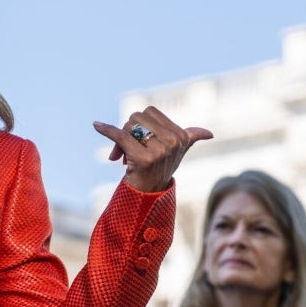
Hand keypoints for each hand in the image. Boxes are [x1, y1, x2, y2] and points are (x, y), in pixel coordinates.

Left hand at [94, 106, 212, 192]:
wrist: (149, 194)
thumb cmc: (159, 169)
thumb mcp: (177, 152)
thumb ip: (190, 138)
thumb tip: (209, 133)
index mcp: (181, 136)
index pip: (150, 112)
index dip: (139, 123)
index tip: (138, 140)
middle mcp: (173, 142)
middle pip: (137, 117)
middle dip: (128, 130)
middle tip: (126, 150)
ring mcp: (160, 150)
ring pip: (129, 127)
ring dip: (121, 139)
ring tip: (124, 156)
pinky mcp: (144, 158)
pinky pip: (121, 137)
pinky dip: (107, 130)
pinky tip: (96, 125)